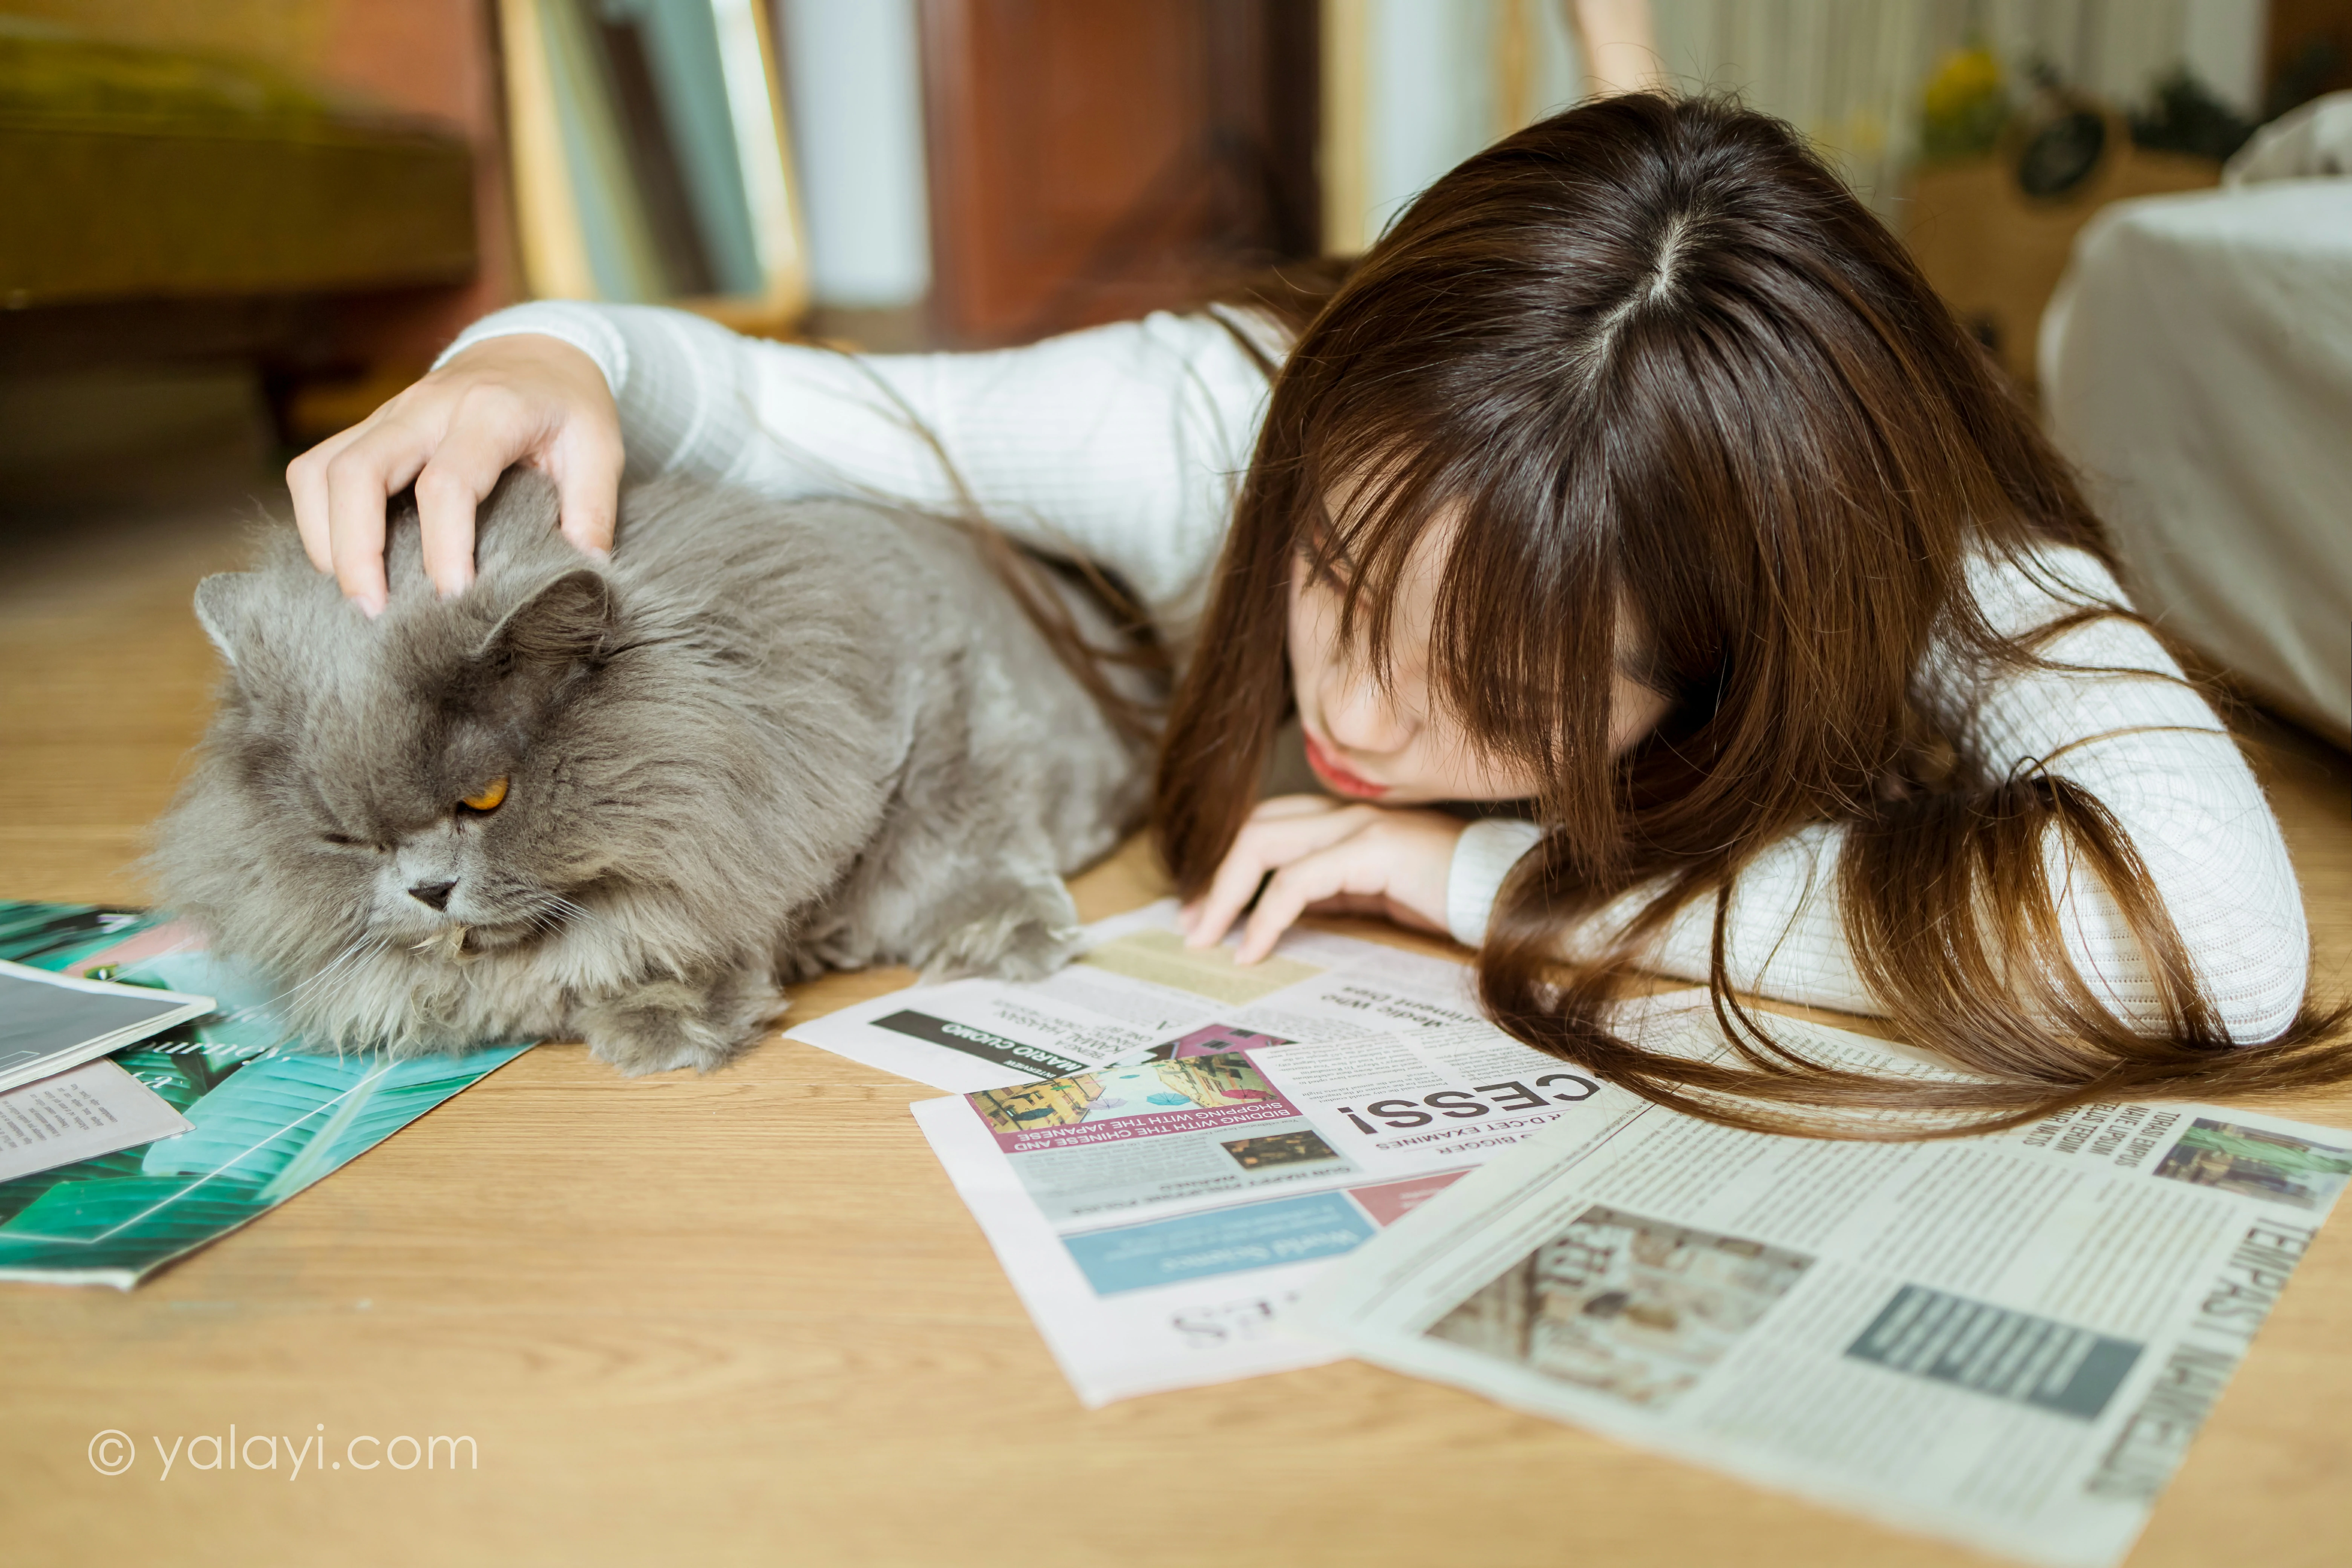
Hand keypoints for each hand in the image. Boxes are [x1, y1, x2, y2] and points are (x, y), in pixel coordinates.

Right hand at [285, 334, 624, 614]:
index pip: (448, 482)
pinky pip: (315, 468)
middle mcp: (426, 408)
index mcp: (490, 411)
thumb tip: (585, 570)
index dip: (444, 546)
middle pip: (359, 471)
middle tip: (374, 611)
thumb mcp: (600, 447)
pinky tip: (342, 561)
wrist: (535, 354)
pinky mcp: (368, 428)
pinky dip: (316, 518)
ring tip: (354, 595)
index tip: (453, 598)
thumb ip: (594, 509)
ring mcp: (388, 415)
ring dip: (325, 536)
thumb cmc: (567, 407)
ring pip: (321, 468)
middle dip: (356, 548)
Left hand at [1179, 796, 1467, 963]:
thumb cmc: (1449, 899)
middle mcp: (1347, 813)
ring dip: (1225, 894)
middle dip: (1213, 879)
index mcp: (1346, 821)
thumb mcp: (1376, 896)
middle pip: (1254, 828)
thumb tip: (1283, 917)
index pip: (1267, 826)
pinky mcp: (1373, 848)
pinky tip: (1254, 948)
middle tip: (1190, 928)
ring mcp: (1360, 825)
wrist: (1508, 893)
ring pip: (1263, 843)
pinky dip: (1266, 915)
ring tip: (1209, 940)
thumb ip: (1333, 895)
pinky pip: (1298, 880)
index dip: (1226, 866)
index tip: (1202, 914)